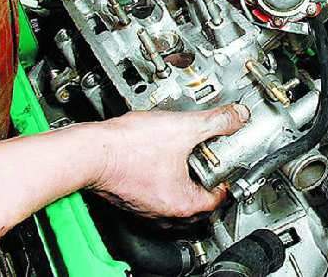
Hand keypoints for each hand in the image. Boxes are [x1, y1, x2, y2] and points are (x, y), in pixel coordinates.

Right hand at [90, 104, 248, 218]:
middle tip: (210, 157)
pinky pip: (156, 190)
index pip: (218, 199)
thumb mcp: (184, 128)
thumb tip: (237, 116)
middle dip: (206, 177)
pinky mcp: (131, 196)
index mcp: (182, 203)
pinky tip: (162, 154)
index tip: (228, 164)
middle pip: (198, 199)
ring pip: (175, 195)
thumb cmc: (129, 147)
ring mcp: (145, 206)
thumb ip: (216, 122)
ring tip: (187, 153)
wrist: (90, 149)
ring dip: (184, 176)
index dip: (227, 179)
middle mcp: (164, 211)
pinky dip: (164, 175)